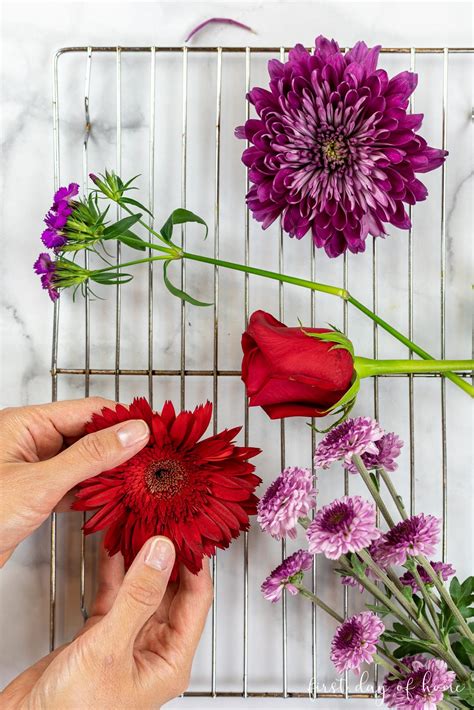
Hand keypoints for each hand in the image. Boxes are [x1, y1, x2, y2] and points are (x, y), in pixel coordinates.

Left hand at [0, 398, 149, 565]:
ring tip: (140, 478)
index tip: (154, 431)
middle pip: (87, 434)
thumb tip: (132, 433)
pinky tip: (111, 499)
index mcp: (25, 424)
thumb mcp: (40, 483)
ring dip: (108, 471)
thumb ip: (90, 457)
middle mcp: (30, 441)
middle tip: (153, 458)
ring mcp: (32, 468)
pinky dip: (91, 491)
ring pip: (82, 461)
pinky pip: (71, 484)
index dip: (123, 419)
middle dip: (119, 446)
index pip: (88, 410)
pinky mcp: (33, 494)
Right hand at [2, 536, 212, 708]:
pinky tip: (113, 546)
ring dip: (139, 557)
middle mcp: (153, 648)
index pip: (197, 599)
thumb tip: (163, 553)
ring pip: (141, 587)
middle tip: (163, 520)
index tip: (187, 531)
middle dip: (166, 555)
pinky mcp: (100, 634)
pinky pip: (115, 593)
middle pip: (171, 589)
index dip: (194, 563)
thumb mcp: (110, 650)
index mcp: (170, 660)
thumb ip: (138, 597)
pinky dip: (113, 569)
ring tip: (140, 525)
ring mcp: (126, 639)